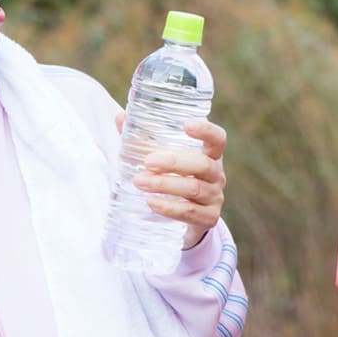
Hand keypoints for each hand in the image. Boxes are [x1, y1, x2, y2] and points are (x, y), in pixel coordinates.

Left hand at [133, 119, 226, 248]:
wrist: (189, 216)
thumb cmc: (176, 177)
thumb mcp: (164, 158)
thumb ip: (144, 139)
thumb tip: (120, 118)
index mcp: (211, 154)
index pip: (217, 139)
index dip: (206, 130)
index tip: (186, 125)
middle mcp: (217, 174)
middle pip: (202, 164)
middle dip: (174, 162)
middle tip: (147, 161)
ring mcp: (215, 197)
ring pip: (193, 188)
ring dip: (165, 184)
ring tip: (139, 181)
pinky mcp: (209, 218)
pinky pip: (189, 212)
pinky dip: (169, 207)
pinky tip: (151, 202)